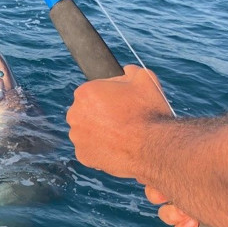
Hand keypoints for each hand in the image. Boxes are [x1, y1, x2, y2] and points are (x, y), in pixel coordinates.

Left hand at [66, 65, 171, 179]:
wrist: (153, 147)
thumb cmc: (148, 112)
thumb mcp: (145, 79)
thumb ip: (130, 71)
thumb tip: (125, 71)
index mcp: (84, 92)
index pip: (94, 90)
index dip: (110, 96)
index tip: (122, 103)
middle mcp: (74, 114)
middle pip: (88, 111)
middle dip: (101, 114)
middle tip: (123, 119)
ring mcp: (77, 137)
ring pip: (88, 131)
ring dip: (100, 132)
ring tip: (122, 134)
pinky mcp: (83, 156)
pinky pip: (90, 149)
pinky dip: (101, 149)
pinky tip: (117, 147)